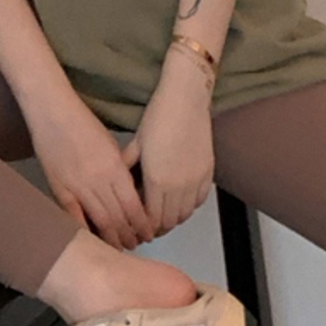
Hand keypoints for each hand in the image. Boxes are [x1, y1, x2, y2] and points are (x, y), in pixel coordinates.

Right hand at [26, 91, 156, 250]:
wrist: (52, 113)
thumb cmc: (84, 124)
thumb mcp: (110, 145)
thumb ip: (119, 170)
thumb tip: (128, 193)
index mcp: (115, 167)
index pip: (134, 207)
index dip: (142, 225)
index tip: (148, 234)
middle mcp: (99, 180)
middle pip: (119, 218)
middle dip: (130, 235)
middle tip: (136, 244)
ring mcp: (78, 186)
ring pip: (100, 221)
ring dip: (112, 238)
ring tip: (120, 248)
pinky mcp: (59, 189)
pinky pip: (74, 218)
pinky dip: (86, 232)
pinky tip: (94, 242)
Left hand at [118, 58, 214, 236]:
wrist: (186, 99)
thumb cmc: (159, 116)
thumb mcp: (136, 142)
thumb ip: (127, 167)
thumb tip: (118, 182)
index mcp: (158, 179)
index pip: (152, 219)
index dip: (143, 227)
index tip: (138, 226)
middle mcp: (179, 184)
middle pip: (169, 221)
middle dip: (157, 226)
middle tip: (147, 224)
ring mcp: (196, 179)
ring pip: (185, 214)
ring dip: (173, 217)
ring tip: (162, 213)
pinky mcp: (208, 172)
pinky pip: (199, 200)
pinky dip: (189, 206)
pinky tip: (180, 200)